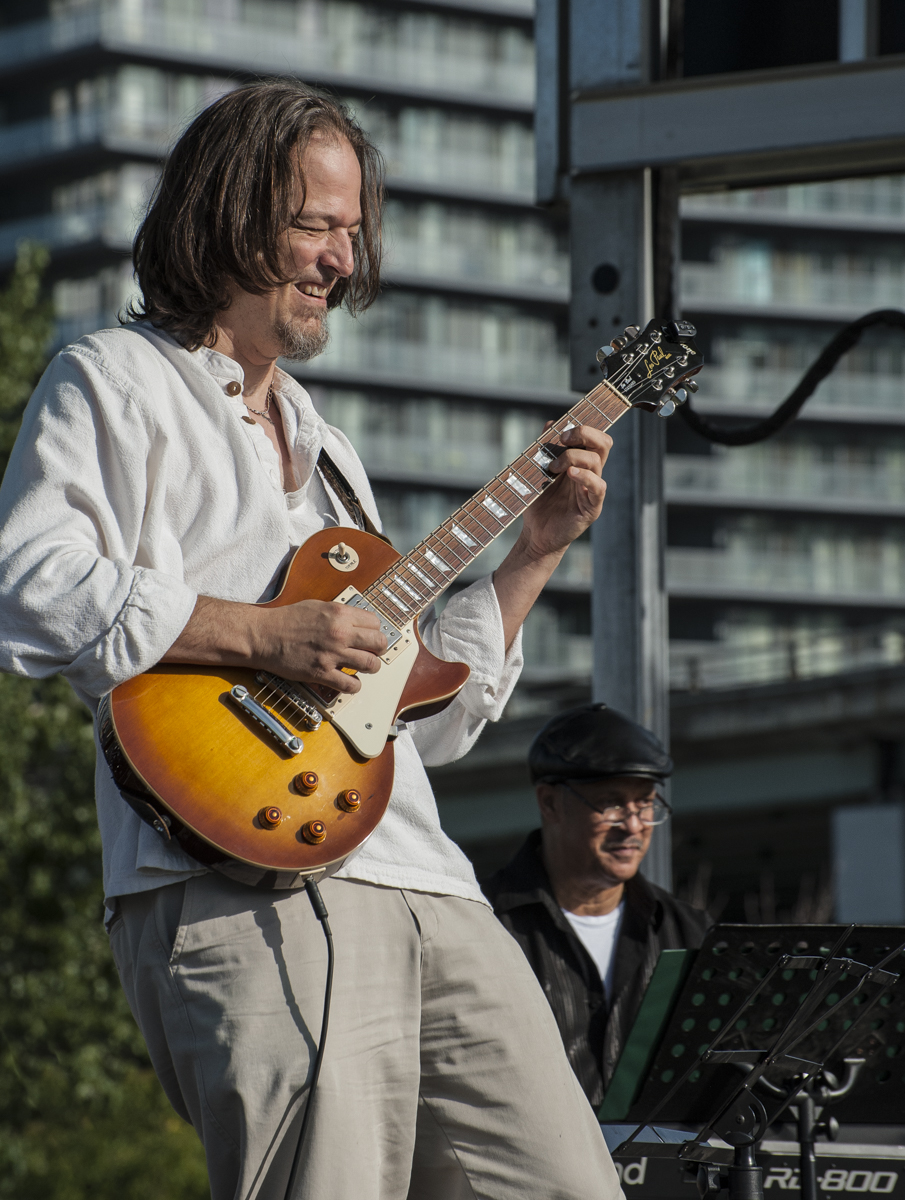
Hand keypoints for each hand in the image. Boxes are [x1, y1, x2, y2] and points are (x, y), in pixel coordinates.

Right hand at [251, 599, 387, 693]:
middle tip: (372, 652)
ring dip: (370, 667)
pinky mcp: (322, 673)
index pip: (375, 623)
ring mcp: (332, 654)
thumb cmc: (285, 620)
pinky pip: (351, 684)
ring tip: (363, 667)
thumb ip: (339, 614)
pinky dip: (354, 685)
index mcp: (339, 614)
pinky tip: (349, 680)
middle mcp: (339, 633)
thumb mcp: (317, 606)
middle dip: (378, 649)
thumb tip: (357, 621)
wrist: (263, 635)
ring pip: (371, 664)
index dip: (375, 631)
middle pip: (379, 643)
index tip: (370, 636)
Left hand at [519, 424, 611, 560]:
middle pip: (603, 443)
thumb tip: (550, 424)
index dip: (584, 427)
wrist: (536, 533)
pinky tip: (570, 474)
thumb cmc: (537, 502)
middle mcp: (590, 473)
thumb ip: (544, 449)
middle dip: (585, 433)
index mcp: (580, 462)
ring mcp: (592, 490)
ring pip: (597, 462)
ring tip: (553, 467)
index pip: (594, 438)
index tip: (563, 429)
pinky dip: (585, 476)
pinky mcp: (592, 507)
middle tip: (563, 439)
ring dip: (574, 457)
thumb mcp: (536, 472)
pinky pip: (598, 487)